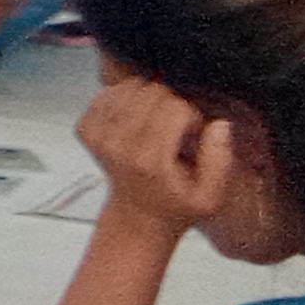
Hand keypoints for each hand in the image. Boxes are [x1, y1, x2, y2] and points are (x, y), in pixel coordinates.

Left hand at [75, 76, 234, 233]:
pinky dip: (123, 97)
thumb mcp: (211, 197)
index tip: (193, 131)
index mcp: (151, 160)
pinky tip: (136, 117)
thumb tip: (219, 124)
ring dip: (148, 98)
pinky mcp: (85, 130)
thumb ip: (220, 160)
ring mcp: (99, 136)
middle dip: (171, 102)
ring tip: (157, 121)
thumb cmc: (176, 207)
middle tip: (176, 126)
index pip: (174, 107)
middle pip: (151, 92)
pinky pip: (106, 94)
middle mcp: (120, 144)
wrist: (136, 217)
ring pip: (129, 87)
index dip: (191, 114)